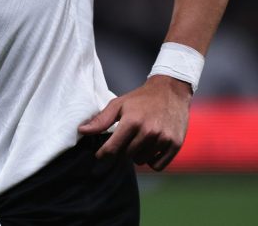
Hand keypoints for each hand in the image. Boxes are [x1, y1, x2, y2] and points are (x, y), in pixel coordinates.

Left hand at [77, 75, 192, 170]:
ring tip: (139, 140)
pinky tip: (150, 148)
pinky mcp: (175, 144)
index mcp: (132, 121)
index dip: (103, 154)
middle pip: (127, 155)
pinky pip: (158, 166)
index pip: (113, 148)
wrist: (170, 91)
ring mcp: (163, 138)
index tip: (100, 155)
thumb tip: (81, 130)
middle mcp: (149, 131)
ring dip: (137, 154)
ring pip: (141, 161)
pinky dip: (152, 161)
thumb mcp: (118, 104)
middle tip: (125, 139)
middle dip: (122, 150)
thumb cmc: (140, 98)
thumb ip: (101, 120)